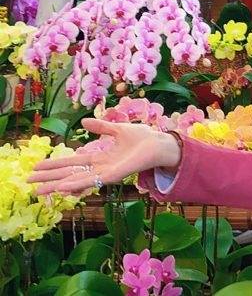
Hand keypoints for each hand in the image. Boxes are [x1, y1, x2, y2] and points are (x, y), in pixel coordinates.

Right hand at [28, 118, 180, 195]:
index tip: (37, 167)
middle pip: (70, 174)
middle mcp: (100, 168)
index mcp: (100, 158)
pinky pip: (93, 181)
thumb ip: (101, 128)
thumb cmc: (143, 138)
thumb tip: (84, 123)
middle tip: (29, 181)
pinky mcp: (115, 175)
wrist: (160, 143)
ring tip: (39, 189)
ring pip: (77, 180)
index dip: (55, 165)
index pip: (72, 163)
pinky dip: (77, 184)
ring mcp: (106, 173)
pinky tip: (63, 188)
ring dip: (58, 184)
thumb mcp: (118, 130)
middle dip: (50, 178)